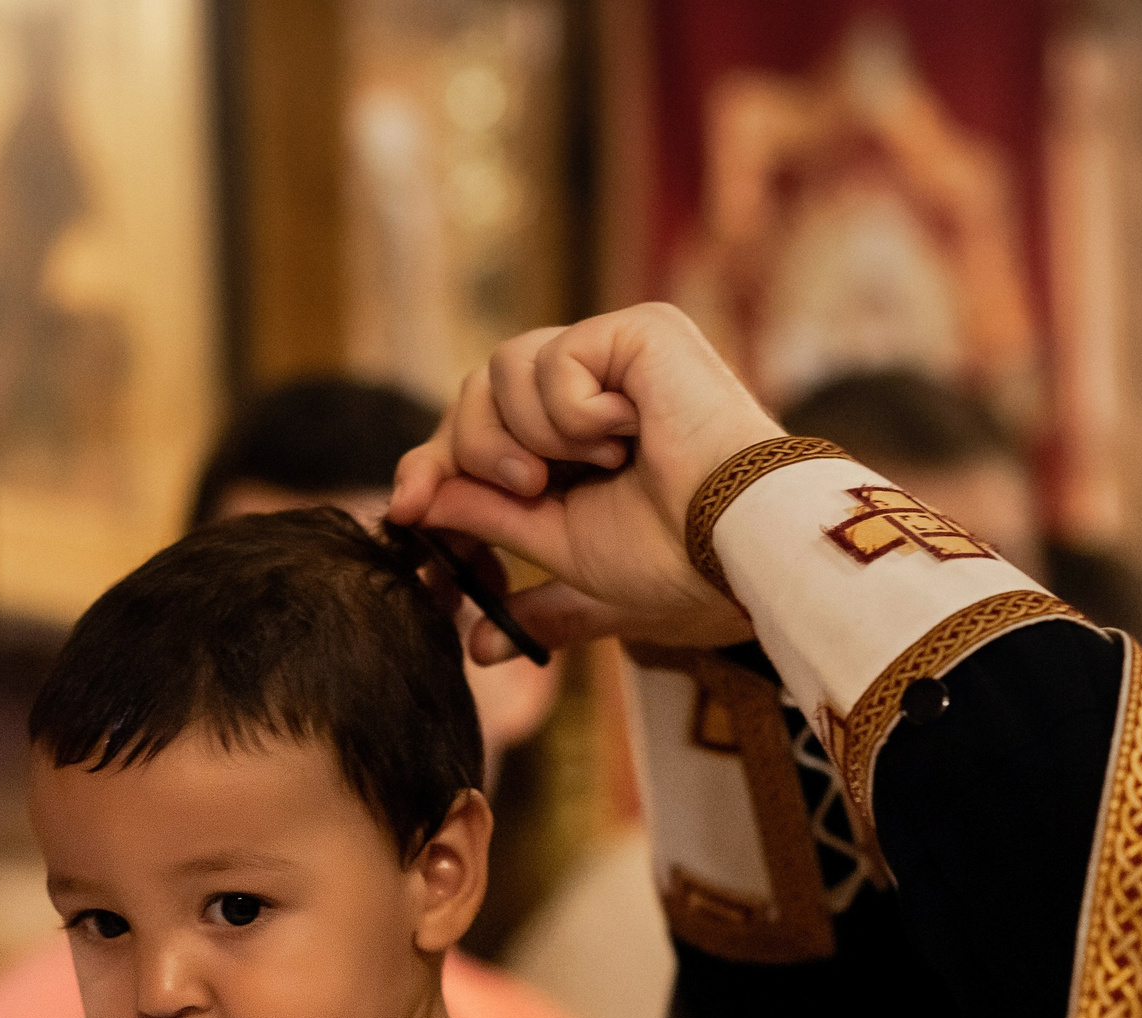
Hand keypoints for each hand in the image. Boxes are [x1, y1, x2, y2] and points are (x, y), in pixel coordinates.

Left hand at [387, 302, 780, 654]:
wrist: (736, 550)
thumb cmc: (674, 562)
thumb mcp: (561, 551)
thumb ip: (494, 528)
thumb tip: (420, 513)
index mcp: (580, 444)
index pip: (479, 431)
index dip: (434, 464)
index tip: (405, 507)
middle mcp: (597, 389)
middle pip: (475, 393)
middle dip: (474, 451)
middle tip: (530, 488)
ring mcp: (616, 355)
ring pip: (499, 370)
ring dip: (533, 437)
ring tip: (598, 464)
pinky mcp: (637, 331)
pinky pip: (548, 360)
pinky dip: (573, 413)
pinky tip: (628, 433)